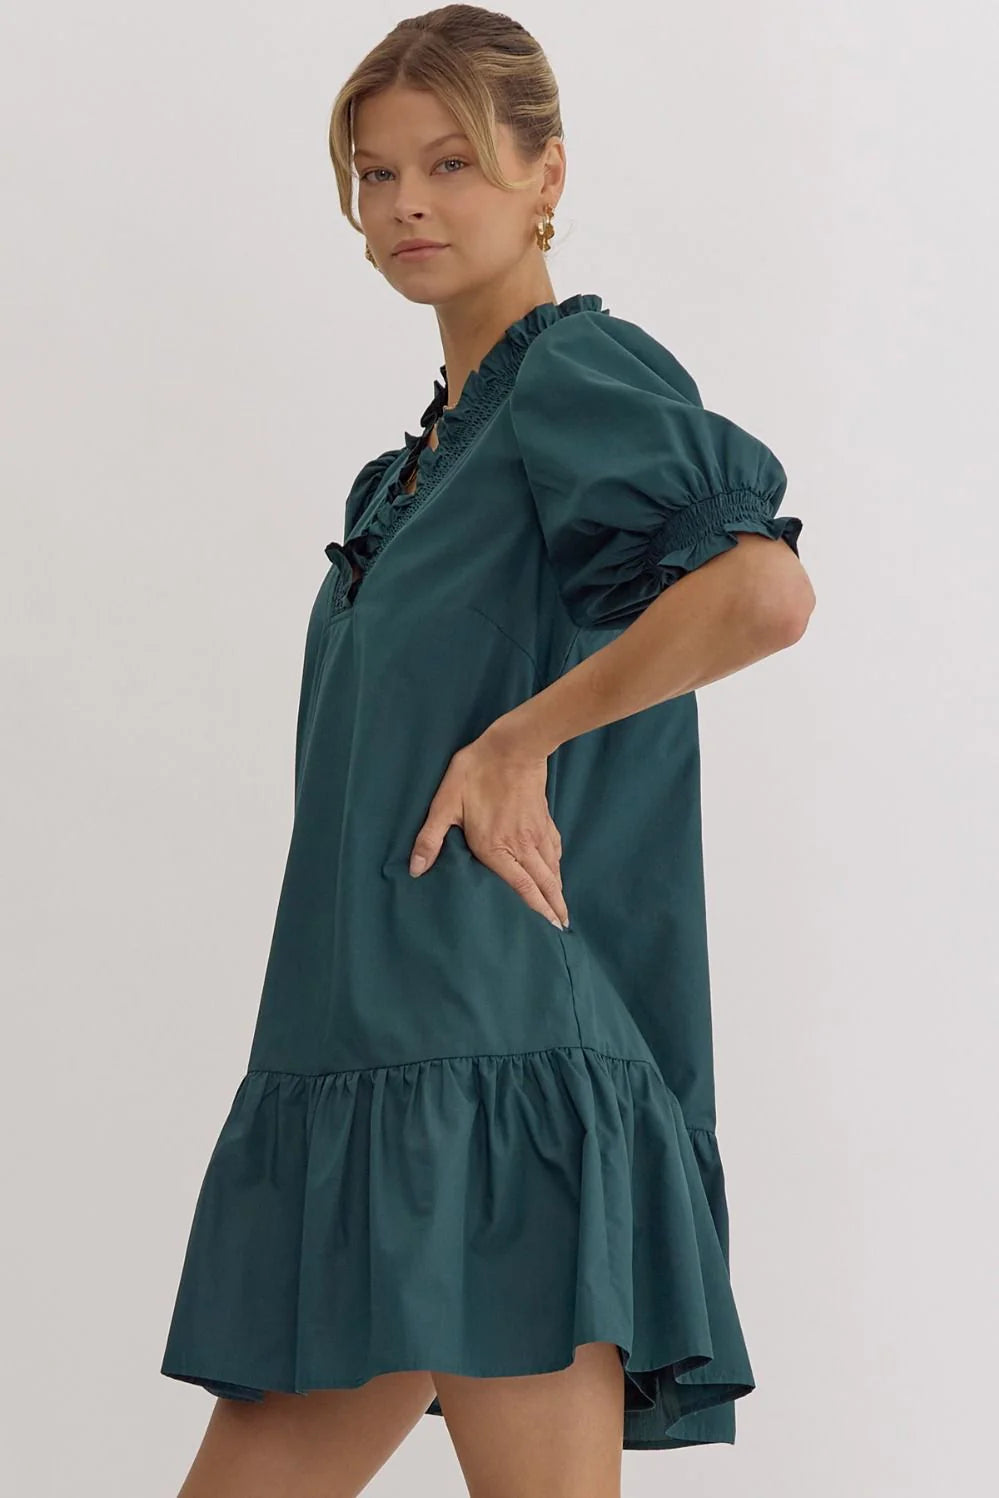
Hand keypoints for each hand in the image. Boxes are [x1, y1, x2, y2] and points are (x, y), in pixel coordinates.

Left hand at [408, 726, 569, 928]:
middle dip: (554, 908)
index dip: (537, 909)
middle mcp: (522, 845)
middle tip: (561, 928)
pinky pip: (555, 851)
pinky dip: (558, 867)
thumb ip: (431, 838)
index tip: (549, 927)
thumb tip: (415, 869)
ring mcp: (537, 833)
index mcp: (497, 847)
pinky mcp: (544, 820)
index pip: (522, 887)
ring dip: (558, 891)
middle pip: (544, 883)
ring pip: (552, 869)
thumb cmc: (476, 773)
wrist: (513, 746)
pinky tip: (557, 871)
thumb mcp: (445, 803)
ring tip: (562, 909)